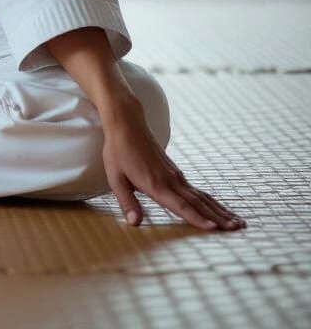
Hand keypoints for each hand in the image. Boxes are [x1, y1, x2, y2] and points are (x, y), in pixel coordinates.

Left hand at [101, 101, 246, 230]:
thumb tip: (134, 223)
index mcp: (156, 184)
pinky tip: (221, 210)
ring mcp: (176, 176)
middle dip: (218, 218)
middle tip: (238, 229)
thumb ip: (127, 202)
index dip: (196, 218)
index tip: (214, 228)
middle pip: (198, 203)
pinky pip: (198, 191)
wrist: (127, 124)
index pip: (180, 205)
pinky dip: (212, 202)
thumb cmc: (118, 152)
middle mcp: (171, 181)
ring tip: (239, 223)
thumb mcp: (115, 178)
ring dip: (221, 211)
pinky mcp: (177, 173)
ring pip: (202, 197)